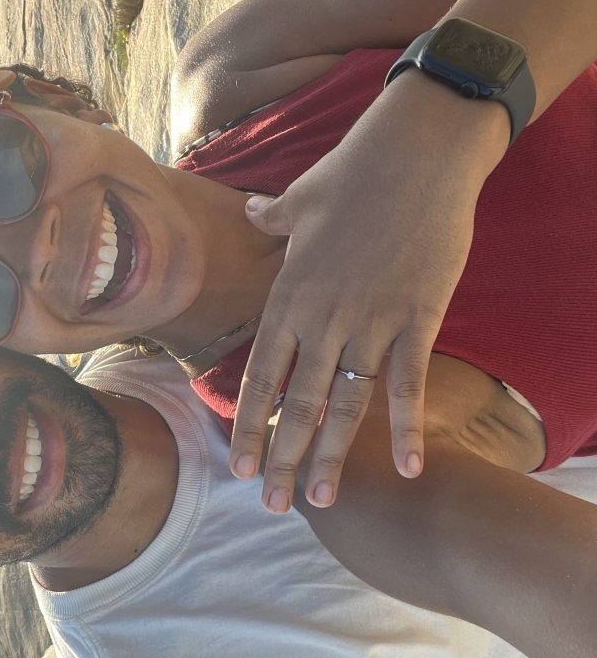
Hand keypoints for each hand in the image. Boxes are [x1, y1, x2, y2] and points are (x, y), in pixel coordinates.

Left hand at [229, 77, 504, 510]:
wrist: (416, 152)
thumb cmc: (351, 173)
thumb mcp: (297, 199)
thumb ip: (268, 218)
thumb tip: (246, 210)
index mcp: (288, 297)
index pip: (260, 375)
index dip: (248, 424)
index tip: (238, 465)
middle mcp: (323, 319)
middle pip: (298, 403)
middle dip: (282, 458)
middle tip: (272, 505)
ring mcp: (371, 322)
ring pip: (346, 404)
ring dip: (333, 455)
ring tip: (321, 499)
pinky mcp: (418, 318)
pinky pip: (409, 383)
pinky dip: (409, 427)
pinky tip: (410, 467)